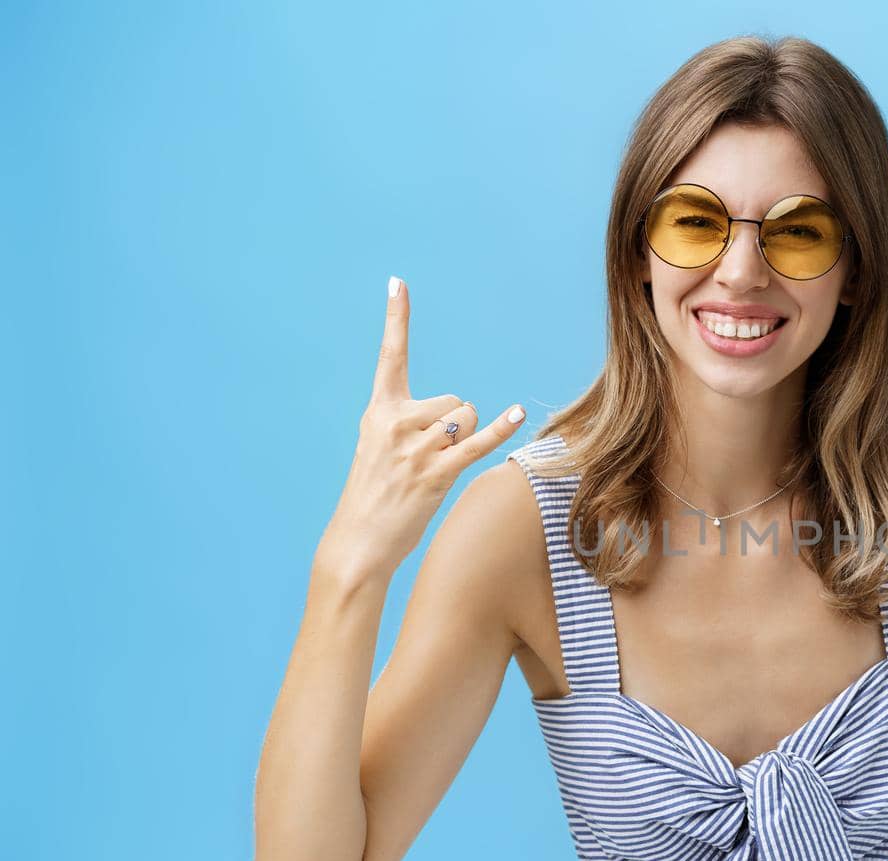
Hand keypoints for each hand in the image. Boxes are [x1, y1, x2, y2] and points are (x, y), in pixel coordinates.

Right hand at [319, 276, 526, 580]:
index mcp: (379, 411)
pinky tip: (518, 413)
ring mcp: (416, 447)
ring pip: (466, 419)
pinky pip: (478, 443)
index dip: (396, 318)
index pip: (390, 356)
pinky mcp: (436, 472)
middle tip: (432, 456)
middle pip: (454, 399)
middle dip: (457, 423)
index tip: (398, 282)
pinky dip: (500, 430)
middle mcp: (395, 422)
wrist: (358, 541)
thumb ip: (406, 422)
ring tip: (437, 467)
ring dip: (466, 440)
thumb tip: (457, 416)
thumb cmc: (374, 495)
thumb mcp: (378, 448)